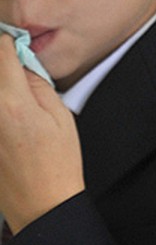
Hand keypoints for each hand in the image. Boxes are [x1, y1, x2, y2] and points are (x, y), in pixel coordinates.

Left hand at [0, 38, 83, 231]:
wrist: (40, 203)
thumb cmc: (56, 165)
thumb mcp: (60, 116)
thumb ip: (37, 82)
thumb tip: (22, 60)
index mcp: (11, 101)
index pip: (1, 49)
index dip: (9, 41)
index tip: (15, 42)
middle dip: (3, 65)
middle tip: (13, 70)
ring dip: (2, 86)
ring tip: (15, 104)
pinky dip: (2, 105)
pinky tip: (9, 117)